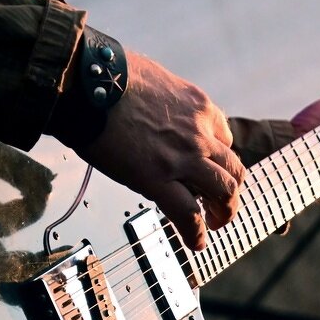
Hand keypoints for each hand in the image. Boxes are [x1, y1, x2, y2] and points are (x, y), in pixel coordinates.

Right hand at [69, 52, 244, 249]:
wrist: (86, 83)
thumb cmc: (110, 76)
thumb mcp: (155, 79)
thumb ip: (168, 101)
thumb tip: (156, 109)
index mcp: (199, 107)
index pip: (224, 139)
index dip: (217, 158)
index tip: (207, 168)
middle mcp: (200, 133)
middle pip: (233, 169)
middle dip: (230, 189)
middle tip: (220, 203)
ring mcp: (183, 157)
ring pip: (223, 192)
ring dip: (224, 212)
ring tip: (214, 224)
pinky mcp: (159, 179)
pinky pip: (189, 214)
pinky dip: (197, 233)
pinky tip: (196, 243)